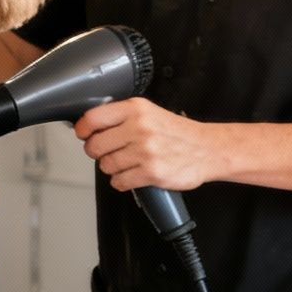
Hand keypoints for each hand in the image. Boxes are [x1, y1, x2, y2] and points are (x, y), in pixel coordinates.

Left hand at [73, 98, 224, 192]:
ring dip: (111, 168)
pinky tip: (132, 175)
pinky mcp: (152, 173)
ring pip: (106, 165)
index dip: (83, 129)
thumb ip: (122, 116)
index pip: (93, 118)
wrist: (208, 149)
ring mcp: (145, 151)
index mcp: (136, 109)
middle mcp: (139, 128)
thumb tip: (90, 126)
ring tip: (125, 163)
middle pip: (95, 145)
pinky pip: (119, 182)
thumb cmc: (177, 133)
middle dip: (97, 152)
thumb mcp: (149, 112)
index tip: (84, 134)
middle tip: (106, 152)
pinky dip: (122, 182)